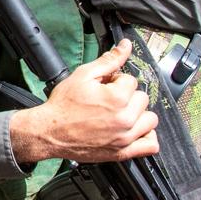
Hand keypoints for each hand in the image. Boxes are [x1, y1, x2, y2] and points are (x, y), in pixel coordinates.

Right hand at [9, 39, 159, 164]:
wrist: (50, 131)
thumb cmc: (63, 106)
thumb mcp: (83, 75)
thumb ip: (109, 61)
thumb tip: (125, 47)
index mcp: (117, 98)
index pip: (131, 81)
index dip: (117, 81)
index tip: (106, 86)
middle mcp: (125, 119)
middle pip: (142, 99)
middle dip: (128, 96)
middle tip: (110, 100)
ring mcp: (125, 137)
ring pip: (150, 120)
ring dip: (139, 114)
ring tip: (122, 114)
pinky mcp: (123, 152)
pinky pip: (150, 145)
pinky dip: (147, 137)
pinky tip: (134, 130)